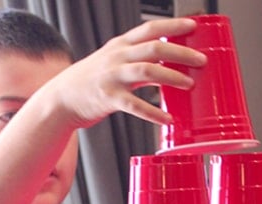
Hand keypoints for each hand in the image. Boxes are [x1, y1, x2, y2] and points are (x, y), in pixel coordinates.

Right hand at [46, 17, 206, 130]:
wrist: (60, 100)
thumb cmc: (90, 83)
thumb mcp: (112, 64)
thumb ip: (137, 63)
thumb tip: (166, 68)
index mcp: (120, 45)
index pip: (150, 28)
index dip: (173, 25)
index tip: (193, 26)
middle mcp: (117, 57)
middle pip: (155, 47)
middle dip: (181, 52)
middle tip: (201, 60)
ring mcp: (113, 77)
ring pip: (148, 71)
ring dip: (172, 77)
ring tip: (189, 84)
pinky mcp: (109, 99)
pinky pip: (135, 106)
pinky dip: (153, 113)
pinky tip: (167, 119)